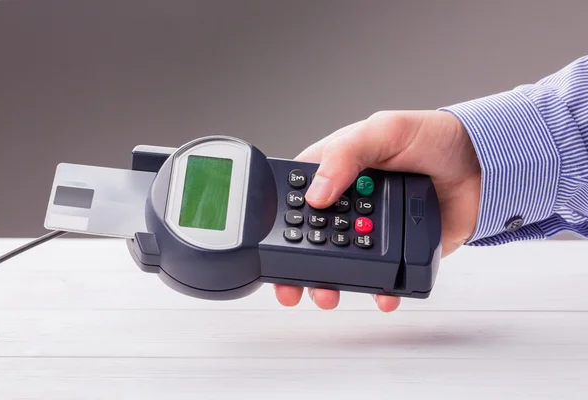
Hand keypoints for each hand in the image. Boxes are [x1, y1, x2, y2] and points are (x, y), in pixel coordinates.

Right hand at [274, 110, 480, 310]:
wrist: (485, 165)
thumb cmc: (434, 137)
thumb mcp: (384, 131)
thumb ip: (347, 154)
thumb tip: (317, 193)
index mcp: (339, 169)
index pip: (301, 194)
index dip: (284, 218)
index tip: (273, 241)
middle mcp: (352, 200)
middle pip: (315, 235)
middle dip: (300, 263)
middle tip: (293, 284)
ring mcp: (374, 227)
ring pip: (342, 260)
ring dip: (330, 281)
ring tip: (328, 294)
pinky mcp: (399, 247)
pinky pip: (383, 273)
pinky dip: (377, 288)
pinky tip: (378, 295)